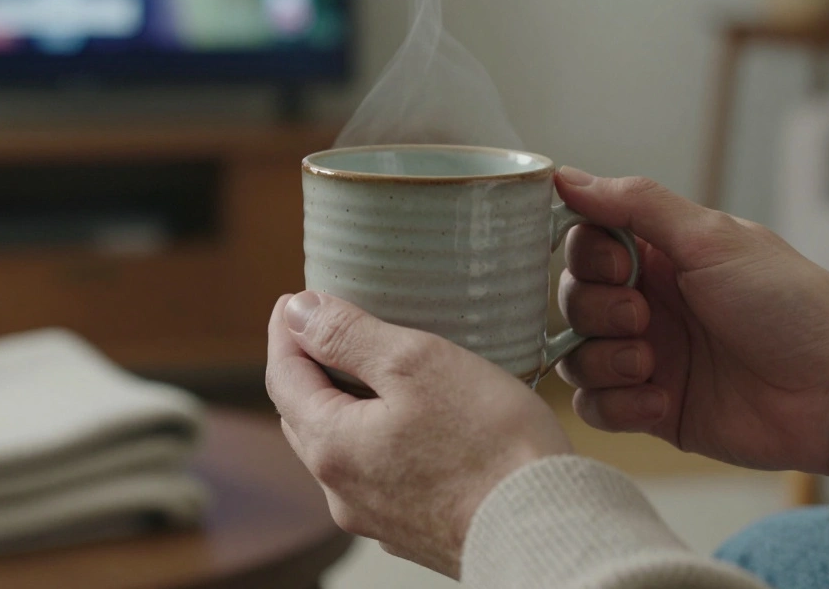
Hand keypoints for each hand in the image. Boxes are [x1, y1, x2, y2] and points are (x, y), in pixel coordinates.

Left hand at [266, 292, 571, 577]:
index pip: (282, 377)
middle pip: (305, 416)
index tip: (295, 300)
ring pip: (341, 448)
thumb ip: (348, 336)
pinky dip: (379, 437)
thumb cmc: (489, 445)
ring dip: (344, 405)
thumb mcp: (416, 364)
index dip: (286, 331)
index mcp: (331, 446)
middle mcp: (341, 491)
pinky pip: (378, 473)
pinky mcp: (413, 529)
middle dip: (309, 368)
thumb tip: (298, 312)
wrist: (546, 530)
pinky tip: (413, 422)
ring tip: (372, 369)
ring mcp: (377, 516)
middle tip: (326, 328)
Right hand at [553, 169, 828, 476]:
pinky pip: (597, 408)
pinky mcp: (654, 409)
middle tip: (642, 316)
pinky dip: (616, 405)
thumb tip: (565, 175)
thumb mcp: (712, 239)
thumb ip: (636, 205)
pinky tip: (661, 401)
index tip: (618, 263)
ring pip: (576, 355)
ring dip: (601, 358)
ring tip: (650, 365)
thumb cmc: (790, 304)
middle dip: (595, 308)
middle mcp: (649, 303)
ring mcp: (650, 358)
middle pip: (572, 298)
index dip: (586, 254)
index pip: (585, 243)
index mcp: (662, 256)